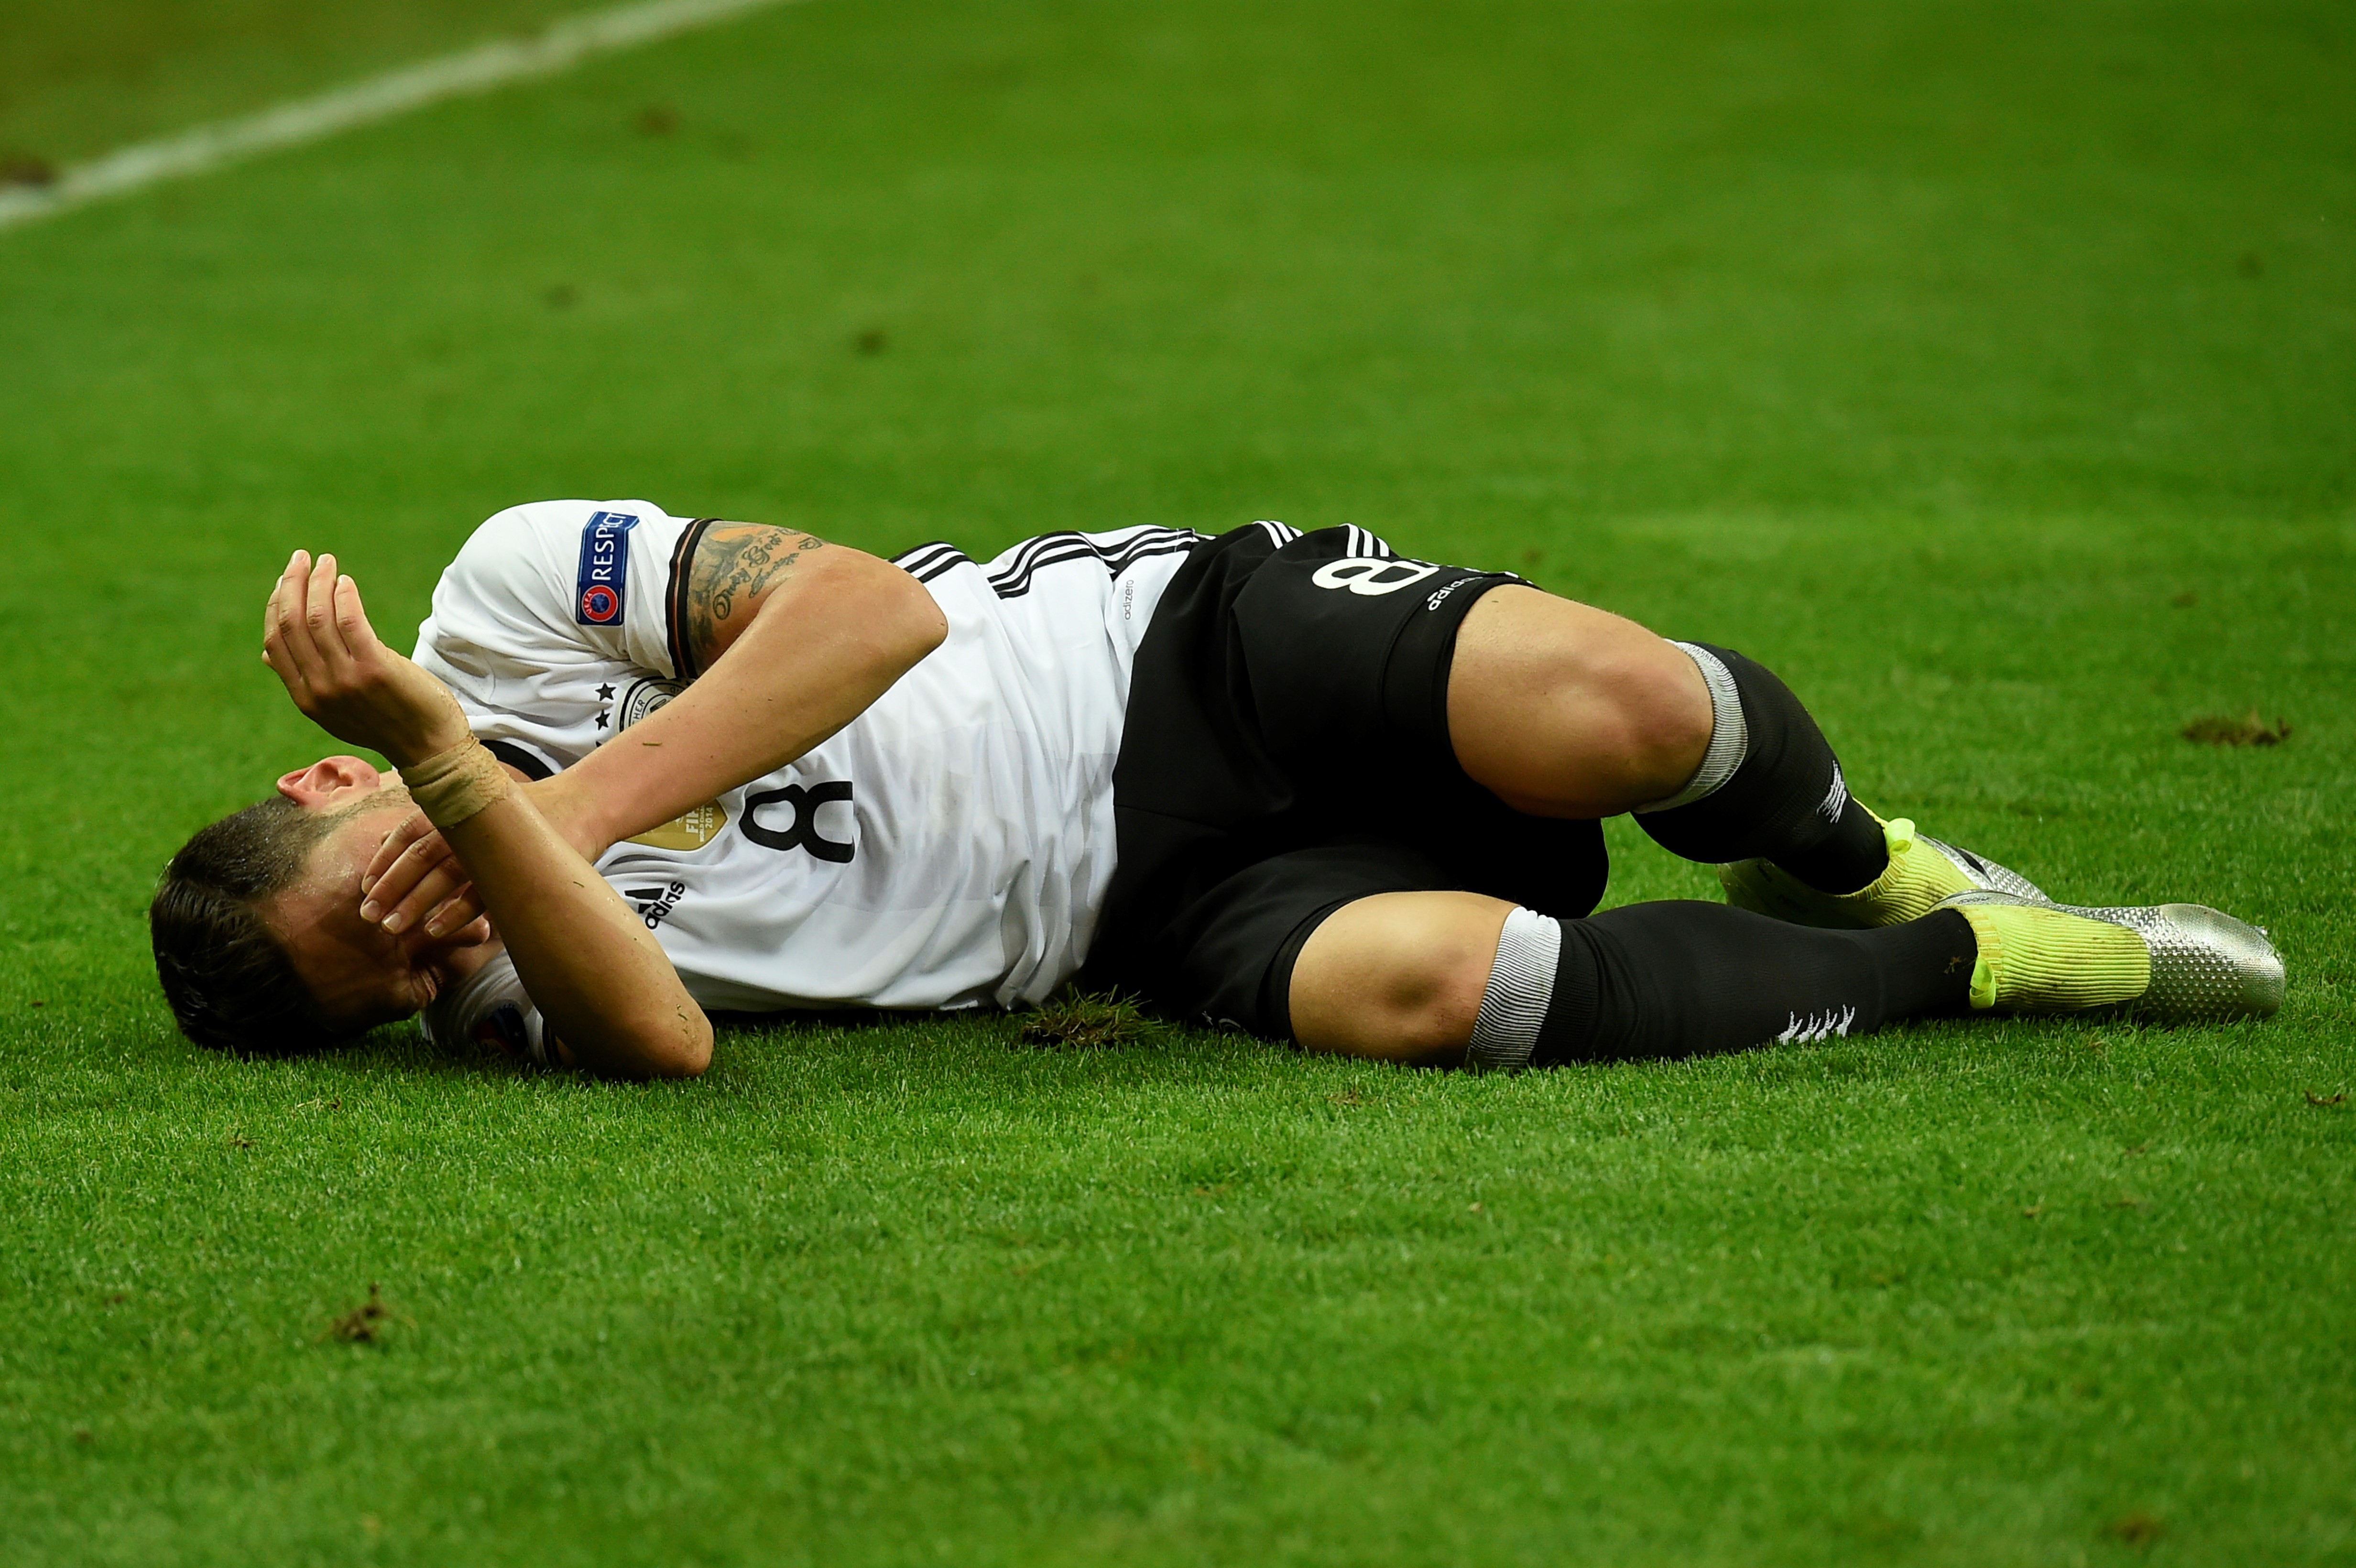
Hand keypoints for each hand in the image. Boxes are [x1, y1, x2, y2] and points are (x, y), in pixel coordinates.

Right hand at [262, 550, 469, 767]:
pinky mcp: (375, 669)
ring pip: (319, 618)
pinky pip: (351, 623)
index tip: (286, 580)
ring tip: (326, 562)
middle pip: (292, 624)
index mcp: (305, 697)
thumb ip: (304, 680)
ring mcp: (346, 680)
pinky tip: (346, 582)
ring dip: (320, 582)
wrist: (429, 747)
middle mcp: (319, 689)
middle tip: (301, 558)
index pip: (275, 641)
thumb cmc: (384, 721)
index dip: (276, 605)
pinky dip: (344, 597)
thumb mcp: (334, 709)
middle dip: (293, 585)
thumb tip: (267, 653)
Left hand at [359, 772, 615, 936]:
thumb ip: (433, 824)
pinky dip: (456, 913)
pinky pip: (481, 894)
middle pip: (419, 856)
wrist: (581, 805)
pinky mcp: (518, 868)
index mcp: (457, 808)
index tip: (363, 887)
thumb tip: (383, 841)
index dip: (383, 861)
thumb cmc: (520, 813)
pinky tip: (437, 930)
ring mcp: (495, 846)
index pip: (408, 833)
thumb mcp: (474, 808)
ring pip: (445, 875)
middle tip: (367, 915)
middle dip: (390, 887)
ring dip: (415, 903)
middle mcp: (471, 824)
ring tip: (393, 927)